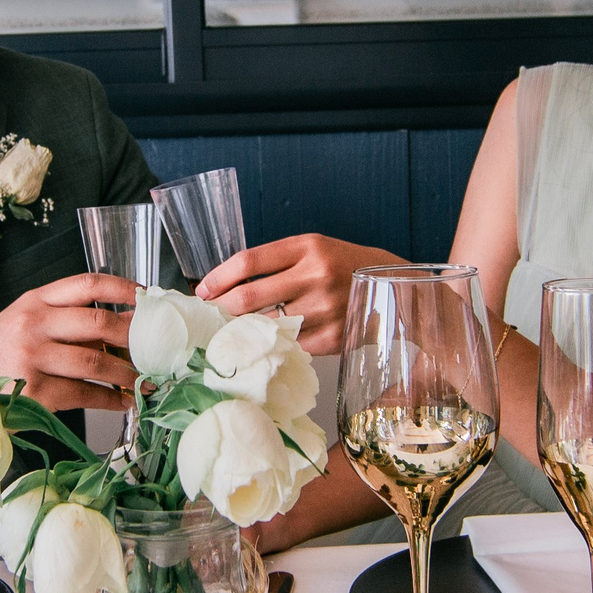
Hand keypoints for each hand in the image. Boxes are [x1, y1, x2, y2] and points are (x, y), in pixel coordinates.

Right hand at [0, 273, 135, 410]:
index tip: (147, 297)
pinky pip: (84, 395)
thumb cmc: (1, 353)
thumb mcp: (27, 321)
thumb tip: (126, 324)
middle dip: (134, 337)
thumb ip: (67, 318)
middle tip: (157, 348)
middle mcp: (33, 325)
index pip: (87, 284)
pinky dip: (110, 399)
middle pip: (98, 324)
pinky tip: (124, 401)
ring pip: (95, 364)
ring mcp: (33, 359)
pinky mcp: (35, 392)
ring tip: (147, 380)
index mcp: (35, 301)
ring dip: (128, 374)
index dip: (123, 288)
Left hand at [195, 235, 403, 354]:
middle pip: (249, 297)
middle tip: (211, 314)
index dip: (218, 278)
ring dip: (242, 330)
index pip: (248, 261)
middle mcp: (316, 276)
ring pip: (265, 325)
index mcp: (308, 247)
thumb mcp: (312, 250)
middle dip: (222, 309)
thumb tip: (225, 288)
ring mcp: (325, 309)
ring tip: (231, 330)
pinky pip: (288, 344)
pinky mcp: (332, 337)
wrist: (390, 288)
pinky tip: (267, 341)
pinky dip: (273, 344)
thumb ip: (274, 264)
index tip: (202, 290)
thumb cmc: (341, 266)